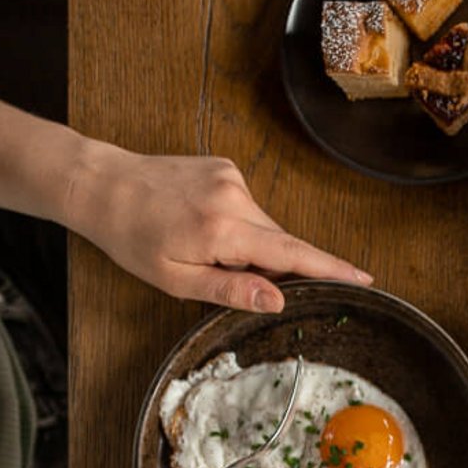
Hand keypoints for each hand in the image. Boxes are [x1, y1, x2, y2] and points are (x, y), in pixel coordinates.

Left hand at [62, 142, 369, 311]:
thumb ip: (229, 290)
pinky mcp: (226, 167)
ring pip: (262, 226)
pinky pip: (248, 207)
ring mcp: (231, 177)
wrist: (103, 186)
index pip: (292, 254)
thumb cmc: (132, 237)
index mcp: (221, 230)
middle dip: (265, 265)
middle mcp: (233, 197)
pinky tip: (202, 223)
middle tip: (220, 273)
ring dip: (247, 244)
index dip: (330, 268)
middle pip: (278, 242)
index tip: (364, 278)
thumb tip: (277, 300)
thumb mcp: (175, 279)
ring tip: (201, 245)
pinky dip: (236, 223)